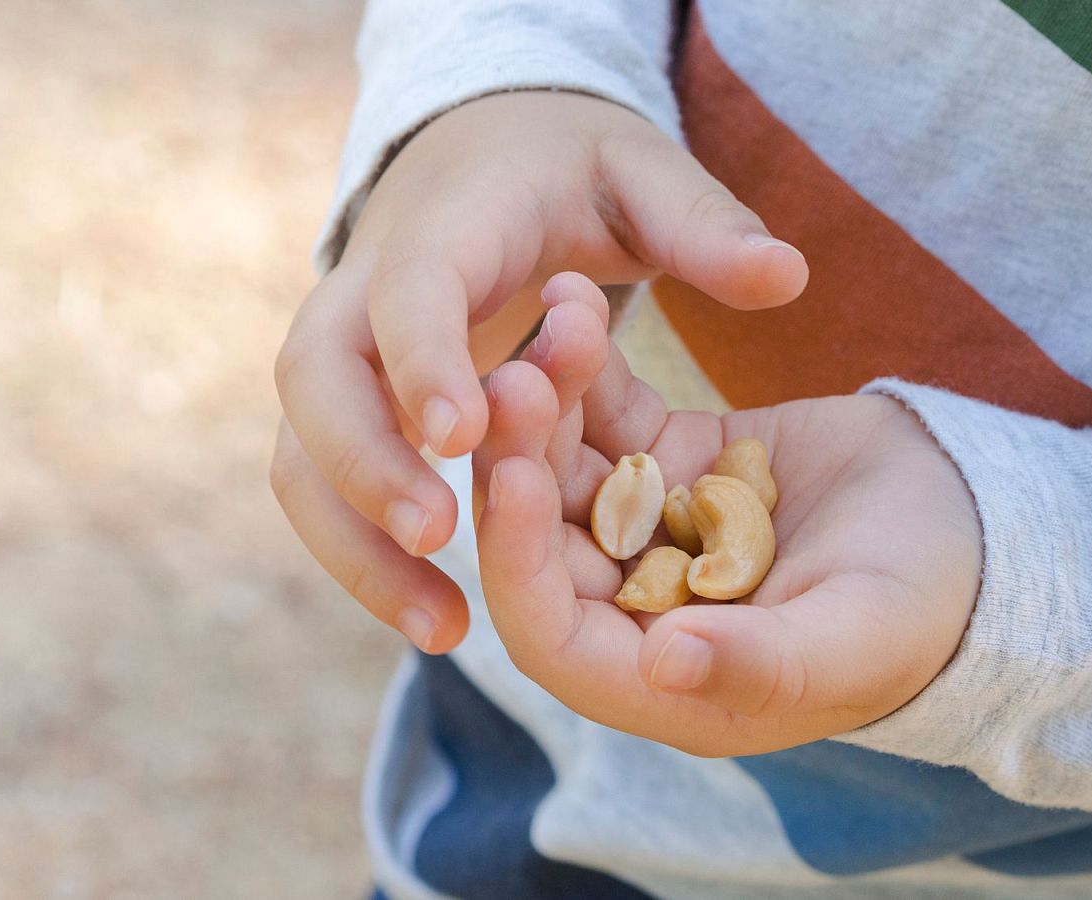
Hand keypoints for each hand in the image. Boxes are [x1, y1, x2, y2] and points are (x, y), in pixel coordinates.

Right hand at [270, 92, 808, 651]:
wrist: (482, 151)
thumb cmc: (571, 167)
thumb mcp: (642, 173)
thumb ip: (705, 224)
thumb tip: (788, 275)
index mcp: (444, 226)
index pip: (410, 289)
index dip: (427, 360)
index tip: (464, 438)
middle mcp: (366, 289)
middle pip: (318, 382)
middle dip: (365, 465)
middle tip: (441, 539)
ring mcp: (347, 354)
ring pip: (302, 455)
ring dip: (355, 544)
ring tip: (441, 627)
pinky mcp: (354, 407)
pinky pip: (327, 488)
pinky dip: (364, 554)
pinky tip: (437, 618)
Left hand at [473, 277, 981, 755]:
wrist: (977, 524)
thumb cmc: (928, 609)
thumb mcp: (854, 640)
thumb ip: (760, 663)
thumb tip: (659, 667)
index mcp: (665, 676)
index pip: (554, 633)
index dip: (522, 564)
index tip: (516, 482)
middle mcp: (638, 607)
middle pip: (546, 539)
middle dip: (521, 462)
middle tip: (511, 380)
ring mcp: (652, 529)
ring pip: (570, 468)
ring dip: (549, 402)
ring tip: (554, 322)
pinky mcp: (674, 462)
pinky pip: (613, 415)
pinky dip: (593, 367)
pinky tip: (577, 300)